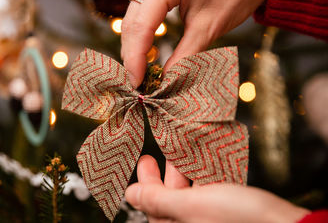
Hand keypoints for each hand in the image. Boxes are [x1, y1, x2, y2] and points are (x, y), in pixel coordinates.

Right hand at [121, 0, 271, 88]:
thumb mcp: (209, 28)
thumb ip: (184, 56)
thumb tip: (164, 82)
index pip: (141, 26)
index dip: (135, 58)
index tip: (137, 83)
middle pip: (132, 22)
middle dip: (132, 55)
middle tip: (138, 83)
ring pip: (133, 18)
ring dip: (134, 47)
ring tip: (140, 72)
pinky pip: (141, 13)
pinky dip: (141, 35)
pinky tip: (144, 53)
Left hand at [125, 155, 309, 222]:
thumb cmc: (237, 219)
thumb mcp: (191, 205)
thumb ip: (159, 199)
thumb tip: (130, 194)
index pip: (152, 208)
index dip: (145, 184)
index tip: (145, 161)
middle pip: (170, 200)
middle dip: (166, 175)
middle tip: (161, 153)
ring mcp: (210, 221)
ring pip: (190, 196)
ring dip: (186, 173)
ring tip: (183, 152)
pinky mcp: (227, 215)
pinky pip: (209, 196)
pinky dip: (204, 179)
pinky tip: (205, 163)